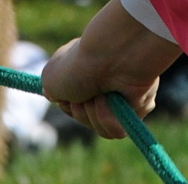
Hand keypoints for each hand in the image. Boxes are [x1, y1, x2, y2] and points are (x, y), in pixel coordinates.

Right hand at [41, 37, 160, 140]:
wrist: (114, 58)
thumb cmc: (80, 63)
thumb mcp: (52, 76)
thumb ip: (51, 90)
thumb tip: (57, 96)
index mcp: (87, 74)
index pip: (72, 105)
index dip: (67, 102)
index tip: (67, 91)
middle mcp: (104, 87)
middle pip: (85, 118)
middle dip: (80, 110)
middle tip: (84, 91)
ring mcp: (120, 101)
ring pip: (100, 128)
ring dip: (93, 113)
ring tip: (101, 93)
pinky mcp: (136, 111)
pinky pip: (116, 130)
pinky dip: (109, 118)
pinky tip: (112, 100)